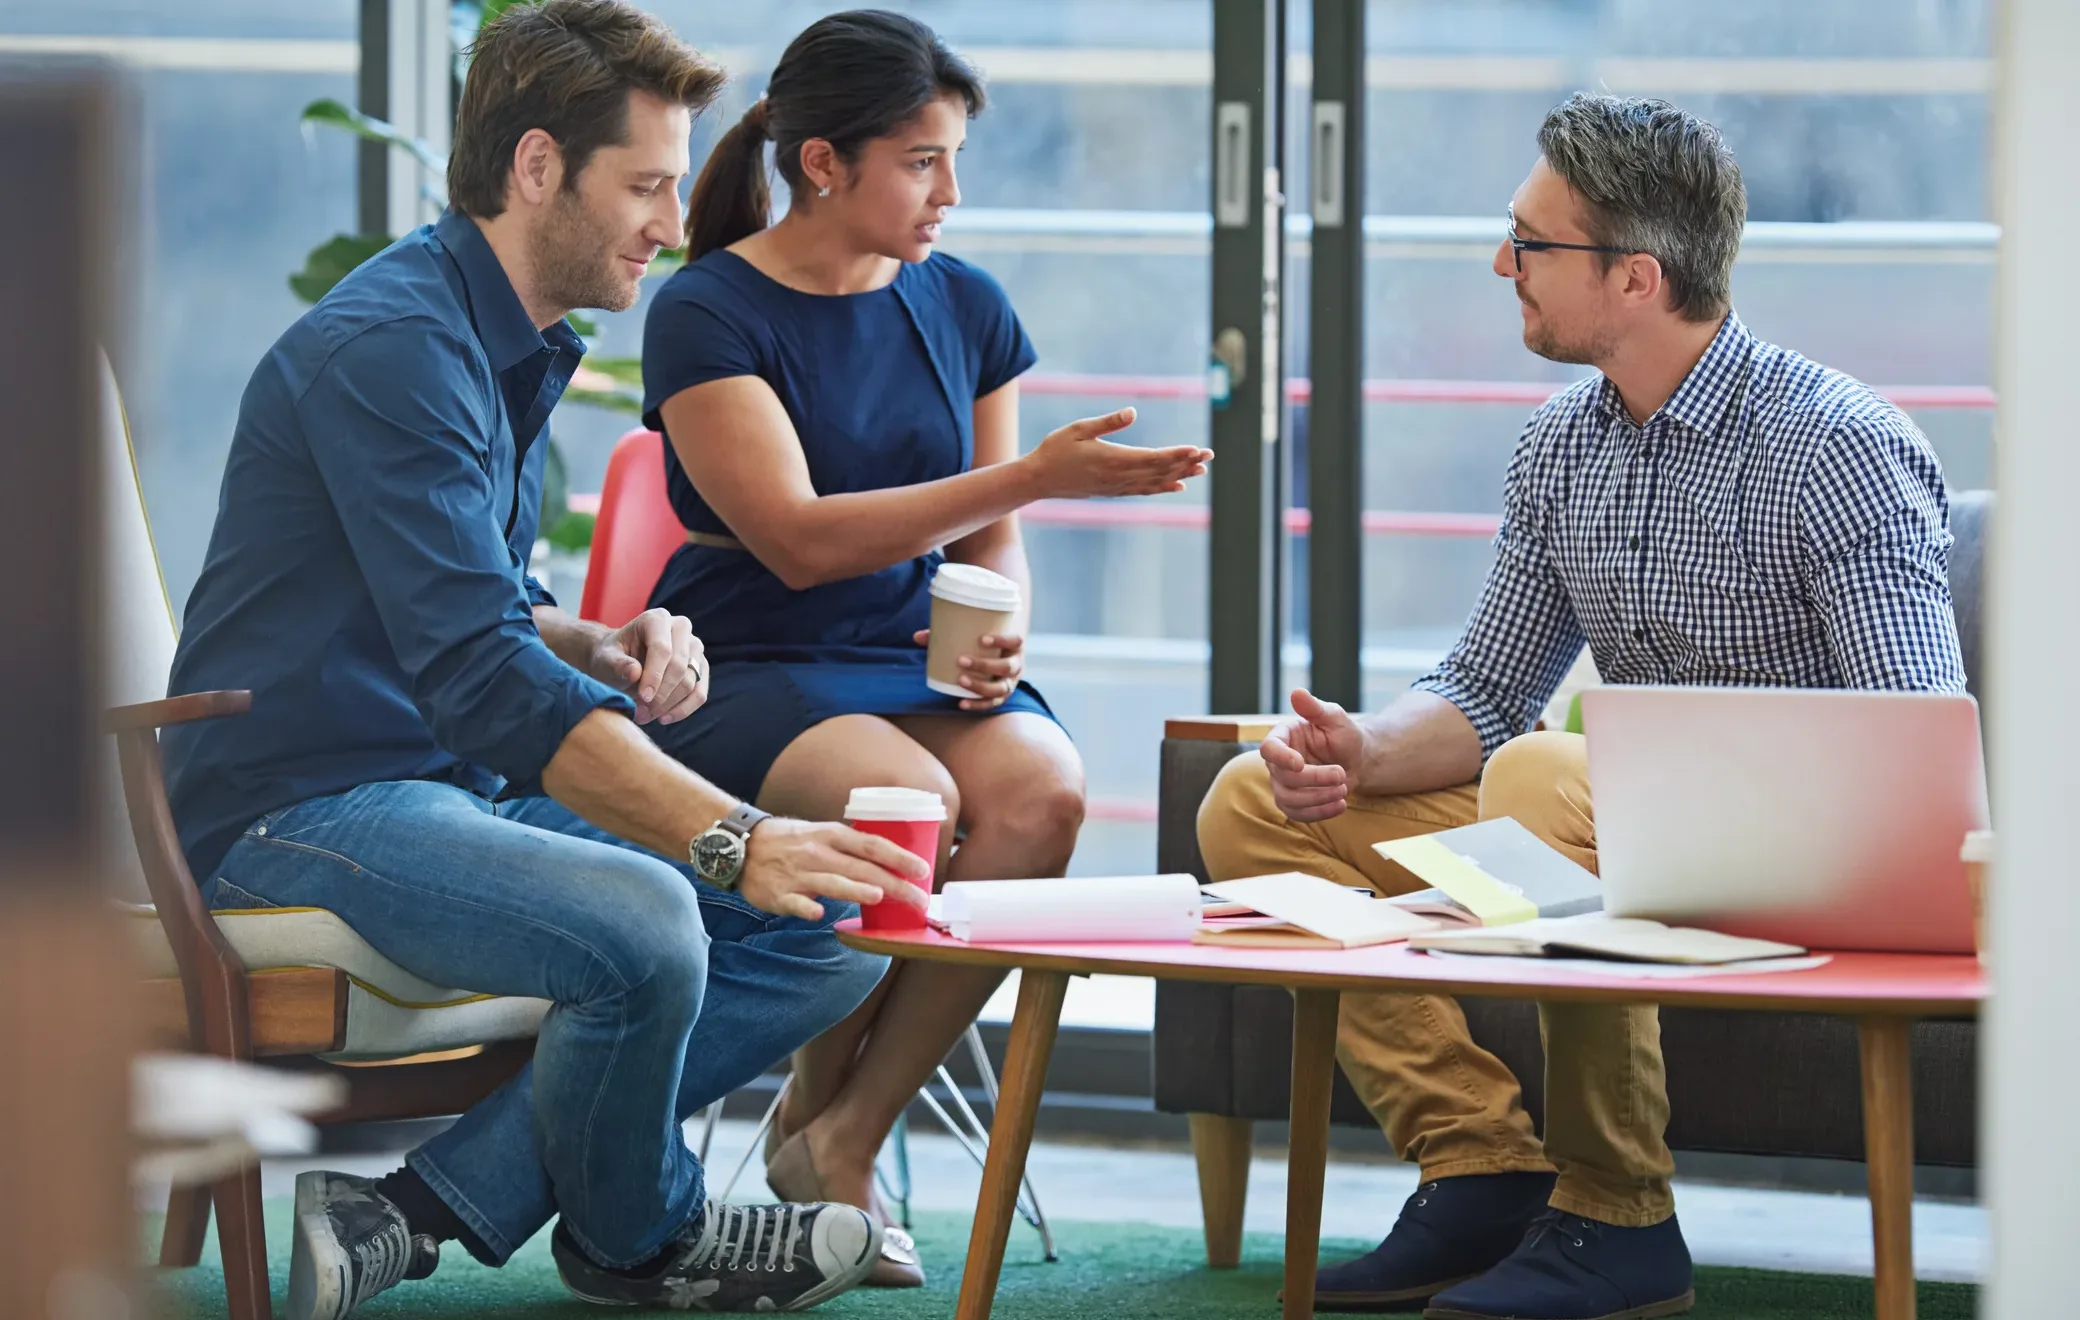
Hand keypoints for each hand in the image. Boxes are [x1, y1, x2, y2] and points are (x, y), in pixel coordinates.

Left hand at [589, 607, 707, 724]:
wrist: (618, 662)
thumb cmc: (611, 657)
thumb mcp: (605, 659)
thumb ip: (617, 664)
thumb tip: (635, 673)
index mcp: (656, 619)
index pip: (663, 648)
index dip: (654, 675)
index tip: (642, 698)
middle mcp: (680, 628)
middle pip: (679, 666)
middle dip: (660, 694)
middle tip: (640, 712)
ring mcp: (694, 647)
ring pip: (690, 682)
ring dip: (668, 705)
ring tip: (645, 715)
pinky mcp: (700, 667)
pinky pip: (699, 693)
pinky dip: (683, 709)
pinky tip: (664, 717)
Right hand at [736, 817, 931, 920]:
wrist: (740, 845)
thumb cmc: (789, 841)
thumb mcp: (820, 833)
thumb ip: (849, 847)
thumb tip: (886, 860)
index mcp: (831, 835)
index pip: (872, 845)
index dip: (899, 856)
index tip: (923, 870)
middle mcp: (818, 853)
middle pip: (861, 868)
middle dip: (893, 883)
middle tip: (918, 899)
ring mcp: (798, 874)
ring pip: (832, 882)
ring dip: (855, 889)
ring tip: (879, 896)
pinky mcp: (779, 894)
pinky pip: (794, 902)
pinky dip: (806, 908)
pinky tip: (818, 915)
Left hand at [913, 628, 1022, 709]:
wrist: (998, 657)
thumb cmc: (983, 643)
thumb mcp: (972, 636)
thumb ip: (947, 634)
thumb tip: (917, 637)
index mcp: (1014, 646)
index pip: (1015, 640)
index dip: (1001, 640)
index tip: (982, 639)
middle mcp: (1016, 665)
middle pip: (1007, 667)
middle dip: (984, 665)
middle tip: (961, 661)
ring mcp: (1011, 683)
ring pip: (1001, 688)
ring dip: (980, 686)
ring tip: (960, 680)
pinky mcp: (1002, 696)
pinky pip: (992, 703)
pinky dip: (977, 704)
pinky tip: (961, 703)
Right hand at [1023, 408, 1211, 498]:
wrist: (1038, 480)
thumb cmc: (1055, 449)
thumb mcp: (1078, 429)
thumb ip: (1107, 422)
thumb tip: (1132, 411)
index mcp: (1113, 459)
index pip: (1153, 458)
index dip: (1177, 454)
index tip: (1196, 449)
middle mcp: (1119, 476)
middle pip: (1160, 471)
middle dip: (1186, 463)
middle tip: (1209, 456)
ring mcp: (1117, 486)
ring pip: (1155, 482)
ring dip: (1179, 475)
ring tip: (1201, 469)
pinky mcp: (1113, 491)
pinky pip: (1144, 490)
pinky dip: (1162, 488)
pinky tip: (1177, 485)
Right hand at [1261, 688, 1365, 822]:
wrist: (1356, 760)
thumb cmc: (1343, 735)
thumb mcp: (1334, 717)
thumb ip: (1315, 708)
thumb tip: (1297, 692)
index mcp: (1284, 736)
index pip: (1269, 749)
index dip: (1280, 758)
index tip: (1299, 763)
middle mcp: (1278, 762)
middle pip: (1283, 778)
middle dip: (1314, 779)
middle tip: (1341, 774)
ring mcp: (1284, 784)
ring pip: (1288, 800)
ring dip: (1318, 798)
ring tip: (1344, 789)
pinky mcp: (1294, 803)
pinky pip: (1298, 815)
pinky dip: (1321, 813)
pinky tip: (1341, 805)